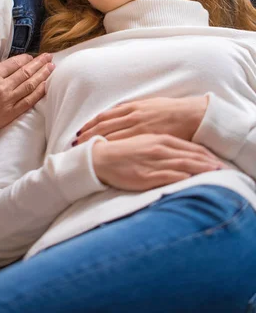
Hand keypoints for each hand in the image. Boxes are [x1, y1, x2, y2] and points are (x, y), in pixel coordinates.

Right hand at [0, 53, 54, 151]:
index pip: (14, 63)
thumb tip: (5, 70)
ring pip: (30, 85)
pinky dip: (38, 93)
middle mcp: (1, 87)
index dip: (26, 58)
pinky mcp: (9, 114)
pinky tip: (45, 86)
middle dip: (39, 63)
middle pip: (25, 72)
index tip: (32, 56)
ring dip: (42, 75)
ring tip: (51, 68)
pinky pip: (28, 102)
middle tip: (48, 57)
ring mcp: (7, 101)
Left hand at [74, 96, 207, 145]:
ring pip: (110, 133)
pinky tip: (103, 153)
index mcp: (132, 107)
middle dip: (87, 133)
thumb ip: (133, 111)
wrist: (192, 115)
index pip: (105, 116)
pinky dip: (112, 146)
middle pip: (103, 124)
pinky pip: (125, 142)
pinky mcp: (147, 136)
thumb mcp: (149, 106)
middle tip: (74, 143)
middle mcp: (132, 115)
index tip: (80, 131)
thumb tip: (119, 117)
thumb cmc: (172, 111)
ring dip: (95, 140)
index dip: (91, 124)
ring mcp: (139, 126)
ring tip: (83, 150)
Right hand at [92, 134, 224, 190]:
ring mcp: (154, 161)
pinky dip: (184, 179)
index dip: (203, 152)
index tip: (215, 158)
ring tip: (214, 174)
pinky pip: (170, 177)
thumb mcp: (141, 139)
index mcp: (158, 138)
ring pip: (184, 165)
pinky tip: (194, 182)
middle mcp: (158, 147)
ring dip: (201, 170)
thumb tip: (172, 148)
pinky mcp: (147, 175)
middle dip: (207, 161)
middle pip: (189, 154)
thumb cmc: (120, 149)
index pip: (187, 145)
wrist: (99, 157)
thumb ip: (158, 142)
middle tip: (221, 167)